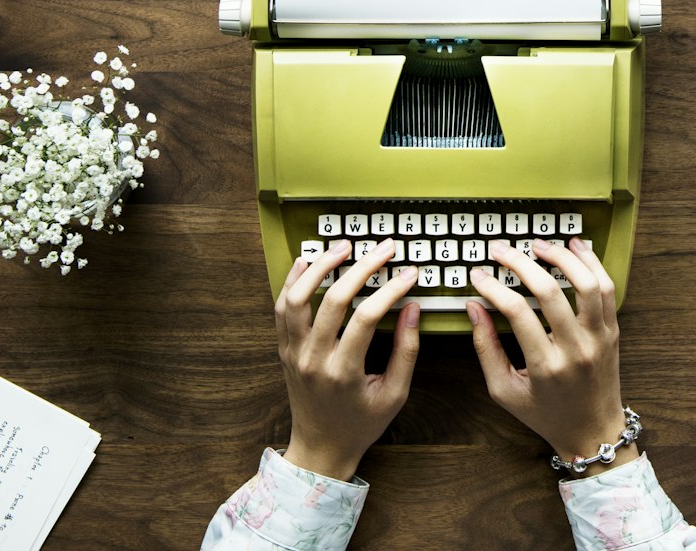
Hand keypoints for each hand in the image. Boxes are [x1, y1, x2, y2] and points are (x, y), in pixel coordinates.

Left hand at [274, 237, 421, 480]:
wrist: (321, 447)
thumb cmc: (361, 423)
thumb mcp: (394, 394)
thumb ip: (406, 351)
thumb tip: (413, 308)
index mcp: (344, 373)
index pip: (366, 317)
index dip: (390, 290)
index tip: (409, 273)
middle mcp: (313, 359)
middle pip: (334, 299)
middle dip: (362, 267)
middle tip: (384, 248)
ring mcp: (293, 353)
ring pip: (299, 297)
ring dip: (321, 266)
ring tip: (344, 246)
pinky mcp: (284, 349)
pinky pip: (282, 308)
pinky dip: (293, 281)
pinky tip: (308, 261)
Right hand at [466, 237, 634, 476]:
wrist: (593, 432)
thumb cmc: (546, 414)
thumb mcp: (504, 391)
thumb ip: (486, 348)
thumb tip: (474, 308)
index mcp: (546, 367)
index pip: (516, 312)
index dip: (493, 287)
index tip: (478, 275)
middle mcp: (575, 349)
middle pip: (548, 292)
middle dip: (520, 263)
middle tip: (501, 250)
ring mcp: (598, 339)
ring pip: (586, 284)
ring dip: (561, 257)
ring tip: (538, 244)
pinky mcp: (612, 332)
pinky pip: (607, 290)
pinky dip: (592, 264)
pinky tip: (575, 248)